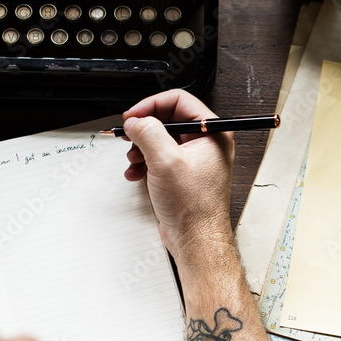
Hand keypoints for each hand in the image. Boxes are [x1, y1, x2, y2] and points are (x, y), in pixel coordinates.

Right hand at [122, 90, 233, 262]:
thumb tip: (136, 121)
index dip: (152, 104)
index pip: (180, 101)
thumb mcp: (166, 162)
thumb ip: (149, 133)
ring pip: (161, 140)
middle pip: (168, 120)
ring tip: (134, 159)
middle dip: (145, 129)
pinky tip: (136, 172)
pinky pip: (160, 158)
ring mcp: (195, 159)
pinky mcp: (183, 174)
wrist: (196, 240)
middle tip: (129, 134)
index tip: (133, 115)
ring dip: (142, 147)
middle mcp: (206, 144)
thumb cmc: (195, 207)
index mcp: (212, 133)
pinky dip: (145, 163)